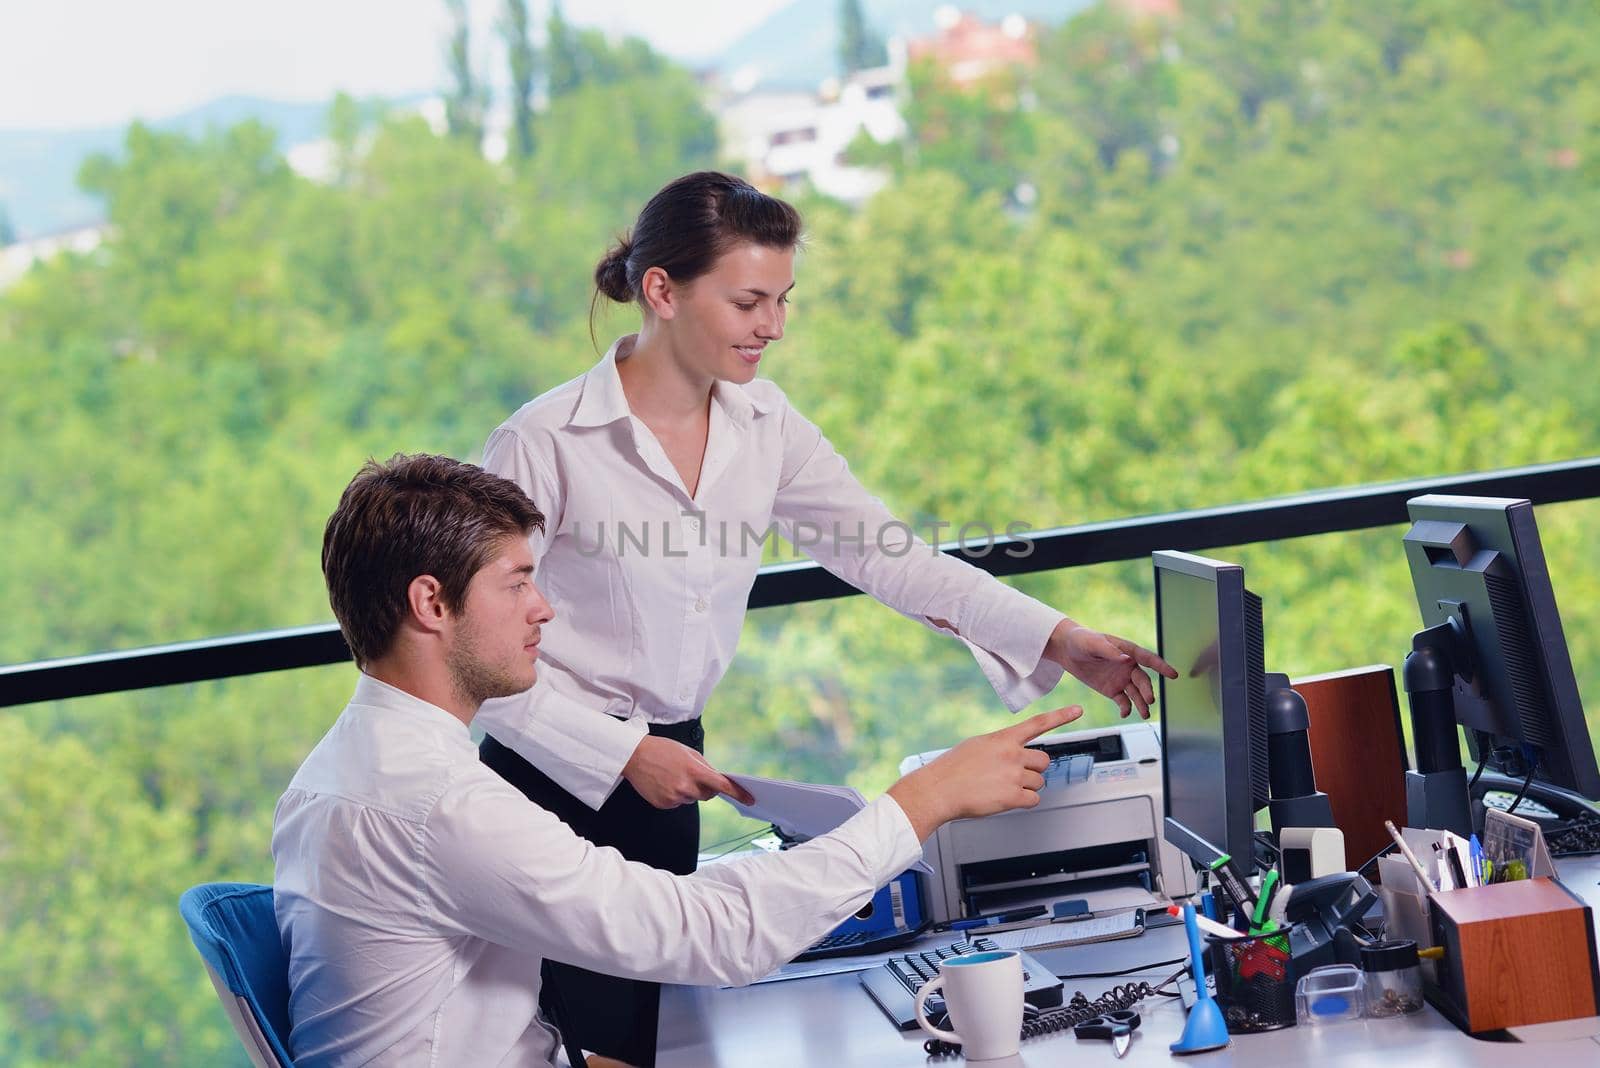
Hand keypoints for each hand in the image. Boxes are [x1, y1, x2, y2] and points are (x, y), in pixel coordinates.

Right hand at [621, 735, 755, 808]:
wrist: (634, 755)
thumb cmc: (662, 749)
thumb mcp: (688, 752)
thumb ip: (705, 767)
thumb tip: (717, 780)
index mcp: (694, 770)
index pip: (722, 786)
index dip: (738, 793)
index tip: (749, 799)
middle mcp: (686, 787)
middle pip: (708, 794)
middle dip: (706, 787)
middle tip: (692, 774)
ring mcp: (674, 797)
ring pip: (692, 799)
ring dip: (689, 790)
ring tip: (672, 775)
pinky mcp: (664, 804)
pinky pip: (678, 803)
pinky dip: (675, 795)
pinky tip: (664, 782)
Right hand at [887, 705, 1081, 839]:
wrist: (938, 790)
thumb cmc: (952, 769)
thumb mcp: (977, 745)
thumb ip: (1000, 746)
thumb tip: (1015, 752)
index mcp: (1003, 738)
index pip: (1038, 724)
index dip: (1061, 716)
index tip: (1078, 710)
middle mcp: (1012, 754)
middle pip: (1044, 761)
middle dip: (1034, 769)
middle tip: (1015, 774)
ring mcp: (1014, 775)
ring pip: (1038, 782)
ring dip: (1025, 787)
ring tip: (1001, 787)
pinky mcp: (1013, 796)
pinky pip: (1033, 800)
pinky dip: (1023, 802)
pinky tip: (1004, 799)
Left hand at [1045, 620, 1176, 718]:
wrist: (1066, 650)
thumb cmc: (1081, 640)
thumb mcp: (1093, 643)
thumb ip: (1110, 651)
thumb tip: (1127, 659)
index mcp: (1127, 651)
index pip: (1148, 659)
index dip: (1162, 667)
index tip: (1173, 674)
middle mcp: (1128, 666)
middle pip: (1143, 680)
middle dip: (1147, 691)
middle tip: (1149, 700)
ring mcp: (1121, 679)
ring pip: (1136, 693)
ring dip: (1141, 703)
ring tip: (1145, 714)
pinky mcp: (1111, 689)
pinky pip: (1123, 701)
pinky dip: (1126, 708)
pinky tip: (1125, 713)